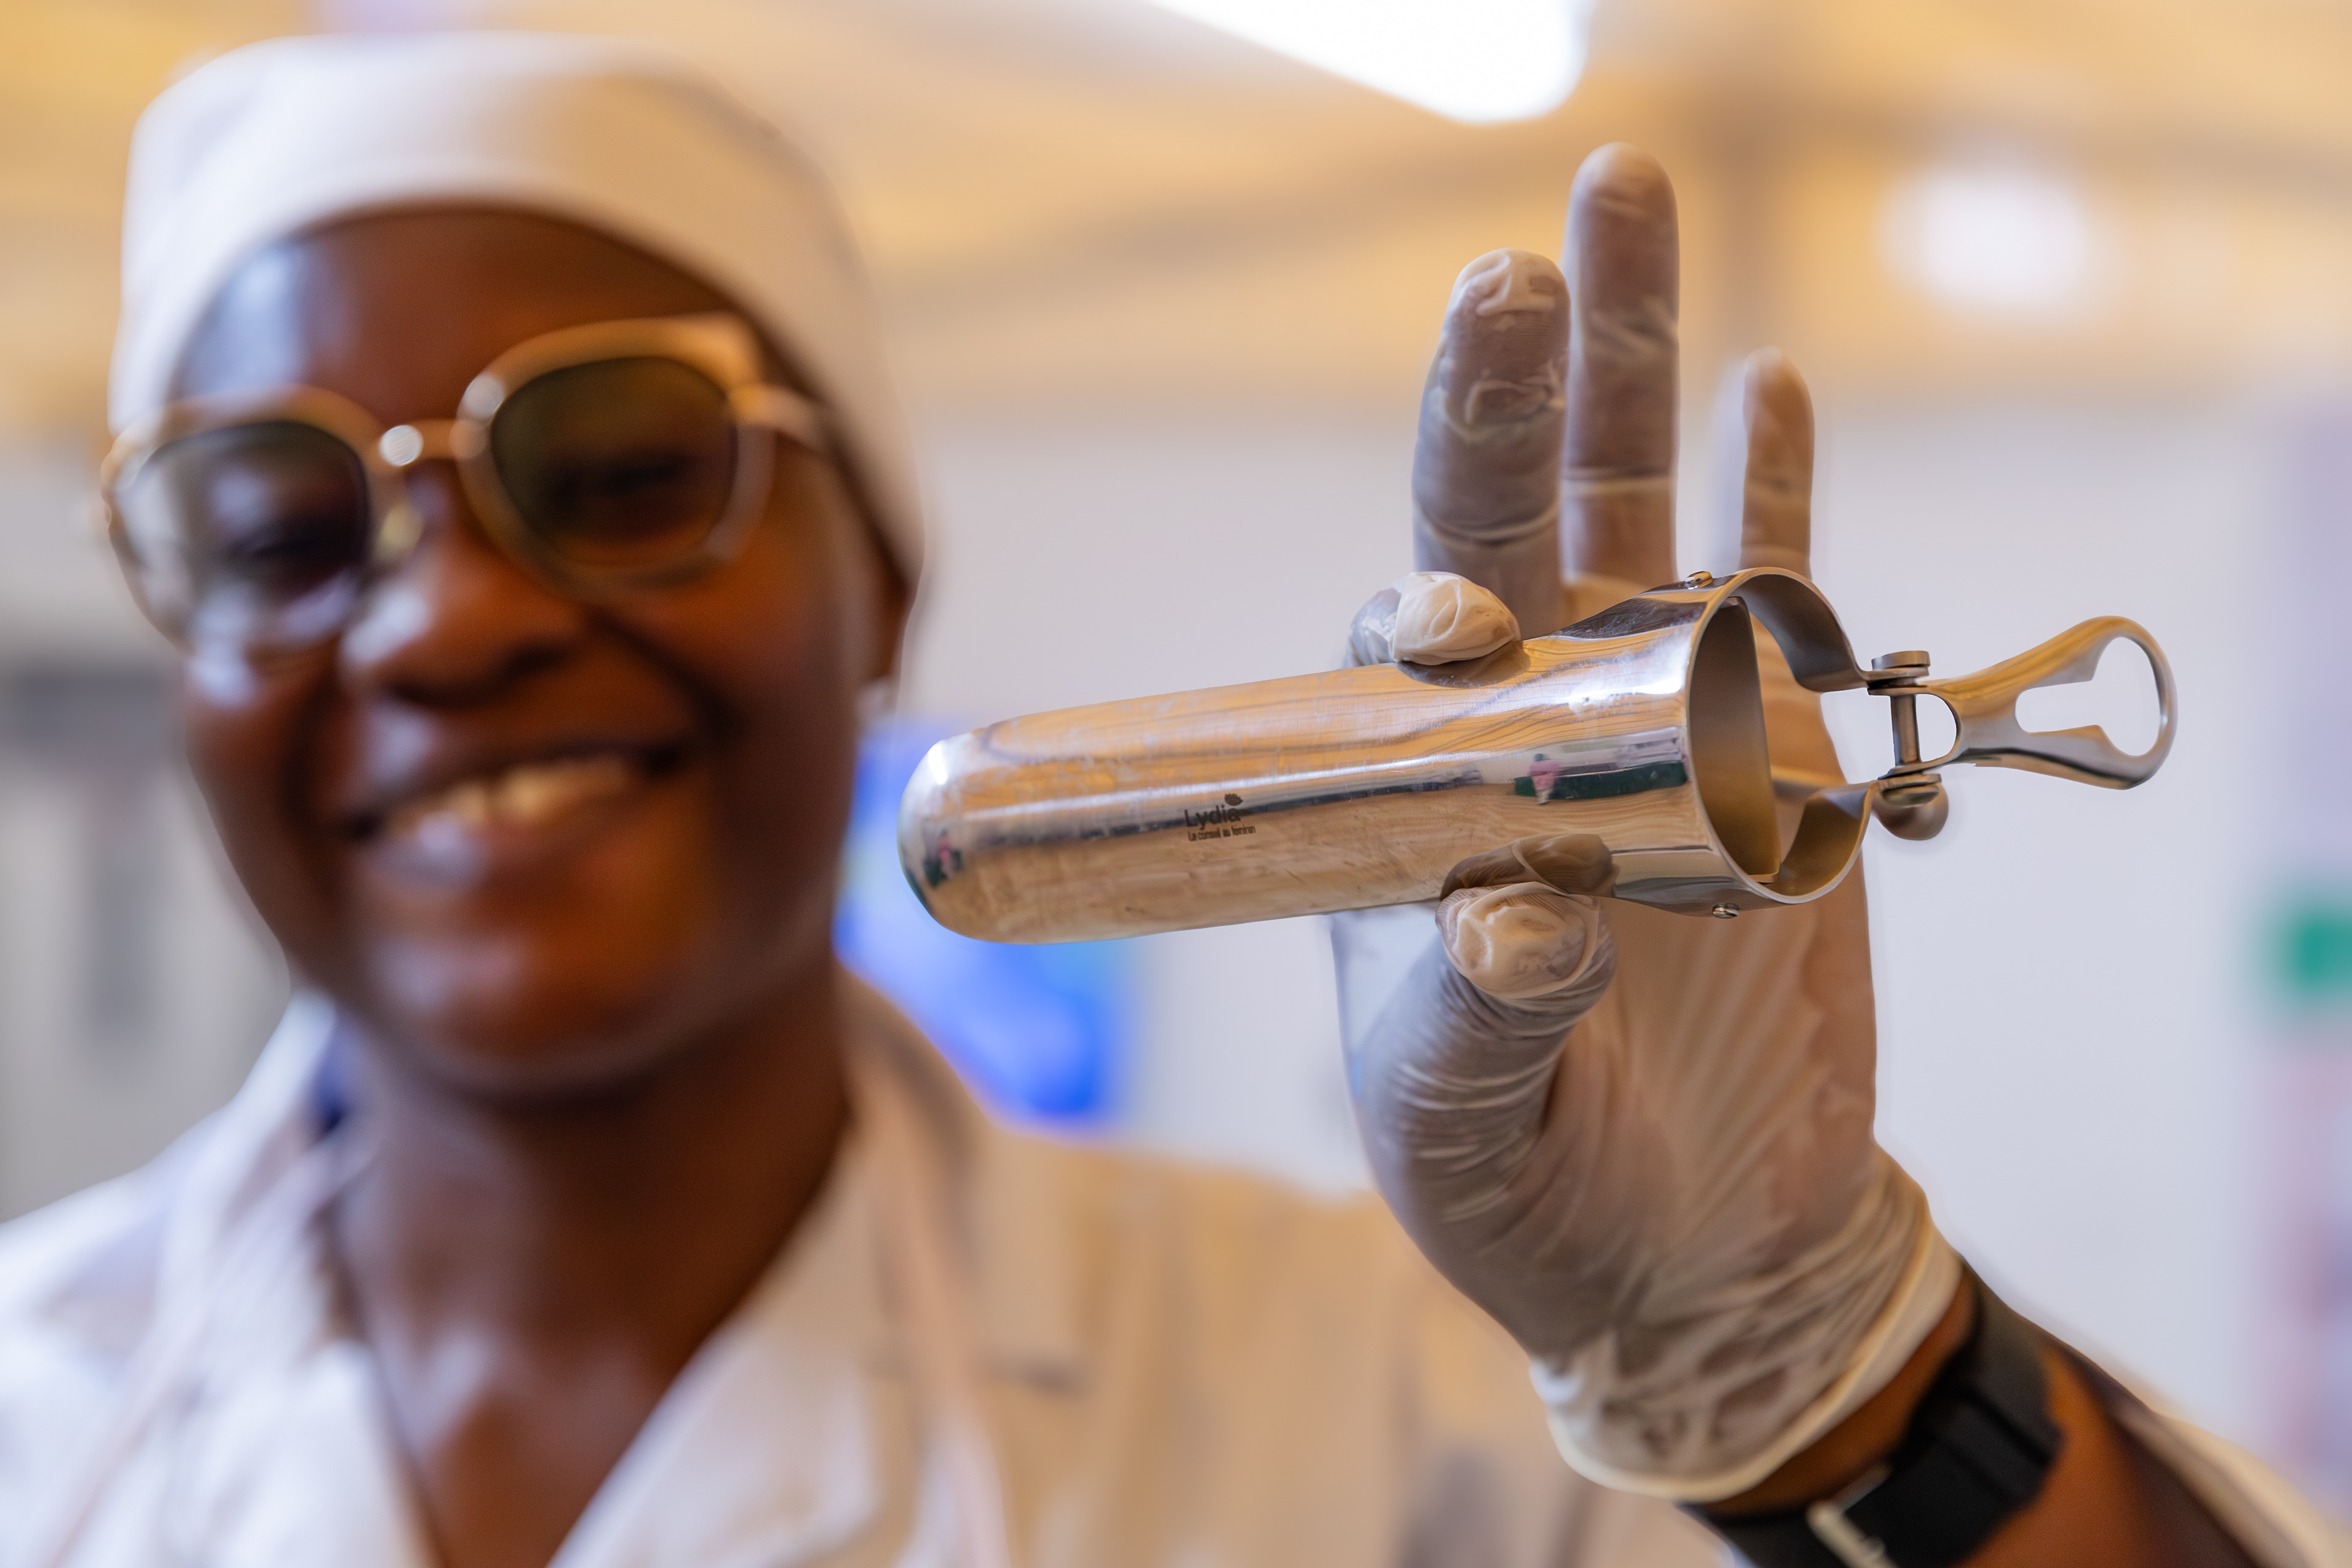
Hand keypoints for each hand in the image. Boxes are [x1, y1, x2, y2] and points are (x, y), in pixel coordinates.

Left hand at [1332, 145, 1955, 1500]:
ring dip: (1638, 372)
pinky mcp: (1779, 760)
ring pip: (1641, 519)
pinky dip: (1776, 499)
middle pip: (1516, 522)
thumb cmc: (1535, 1195)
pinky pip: (1778, 603)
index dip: (1429, 598)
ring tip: (1624, 209)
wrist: (1695, 1251)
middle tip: (1524, 258)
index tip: (1460, 615)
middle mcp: (1528, 728)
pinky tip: (1769, 390)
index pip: (1408, 646)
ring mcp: (1656, 724)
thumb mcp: (1462, 1131)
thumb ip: (1476, 1029)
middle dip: (1518, 392)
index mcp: (1421, 797)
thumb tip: (1524, 921)